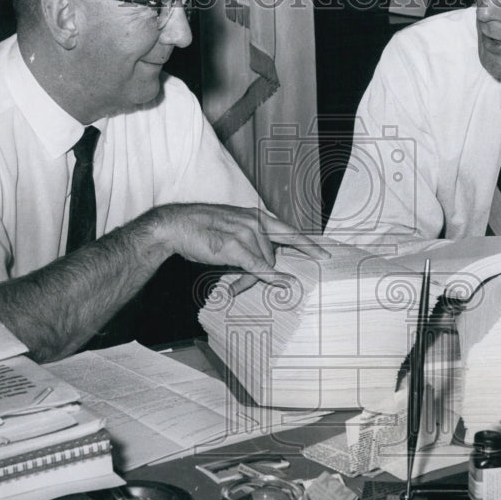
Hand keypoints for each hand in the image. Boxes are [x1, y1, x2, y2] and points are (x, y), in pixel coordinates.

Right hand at [156, 203, 328, 292]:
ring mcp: (245, 233)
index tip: (324, 254)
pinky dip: (271, 277)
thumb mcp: (231, 231)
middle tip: (241, 283)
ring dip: (249, 278)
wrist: (176, 225)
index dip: (308, 244)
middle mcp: (254, 222)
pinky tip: (283, 283)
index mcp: (255, 216)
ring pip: (263, 264)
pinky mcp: (234, 247)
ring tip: (232, 282)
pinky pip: (258, 267)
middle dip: (264, 270)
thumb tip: (264, 267)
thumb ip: (251, 244)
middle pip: (274, 254)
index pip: (289, 231)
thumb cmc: (201, 229)